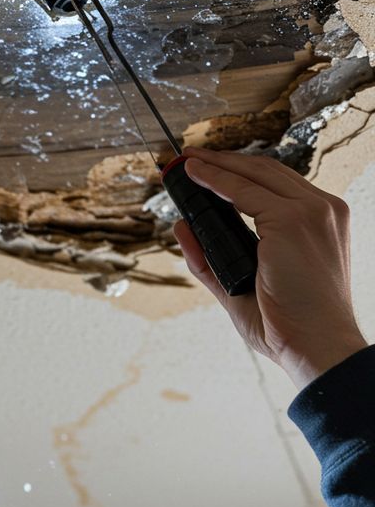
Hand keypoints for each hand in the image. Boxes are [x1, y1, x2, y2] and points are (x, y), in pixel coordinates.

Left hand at [174, 147, 367, 389]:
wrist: (318, 347)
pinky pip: (243, 191)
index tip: (210, 169)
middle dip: (225, 162)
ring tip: (187, 162)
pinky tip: (195, 176)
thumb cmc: (293, 325)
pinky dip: (216, 180)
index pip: (279, 186)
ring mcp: (310, 212)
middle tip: (191, 158)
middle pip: (267, 172)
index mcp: (323, 224)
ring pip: (255, 174)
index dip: (241, 174)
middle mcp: (322, 211)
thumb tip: (183, 228)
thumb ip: (211, 259)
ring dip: (217, 164)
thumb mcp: (244, 286)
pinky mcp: (292, 219)